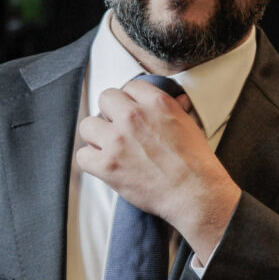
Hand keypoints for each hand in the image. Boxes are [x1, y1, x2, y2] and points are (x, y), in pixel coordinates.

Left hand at [76, 79, 240, 264]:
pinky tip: (105, 165)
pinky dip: (91, 161)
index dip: (131, 101)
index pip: (130, 86)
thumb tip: (178, 100)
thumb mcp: (189, 125)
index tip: (132, 112)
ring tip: (109, 147)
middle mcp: (133, 117)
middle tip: (119, 129)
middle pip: (105, 99)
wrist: (194, 193)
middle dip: (110, 113)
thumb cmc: (195, 162)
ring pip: (88, 125)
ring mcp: (117, 140)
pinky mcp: (107, 165)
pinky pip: (83, 156)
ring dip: (97, 136)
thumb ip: (176, 109)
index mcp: (156, 103)